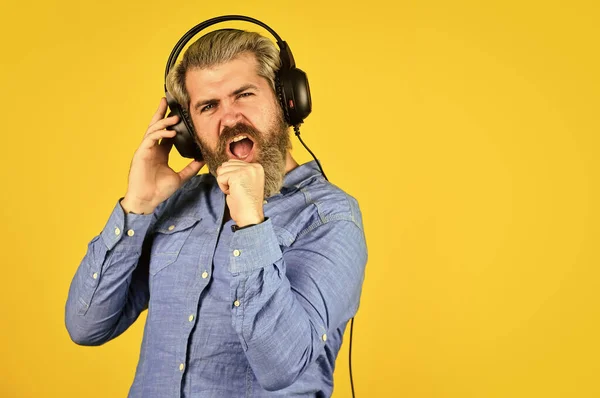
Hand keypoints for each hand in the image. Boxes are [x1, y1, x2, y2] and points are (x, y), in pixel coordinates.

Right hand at [121, 98, 204, 213]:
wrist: (147, 200)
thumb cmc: (159, 190)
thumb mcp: (180, 177)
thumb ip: (191, 167)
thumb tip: (203, 160)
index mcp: (160, 153)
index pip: (166, 133)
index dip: (172, 124)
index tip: (181, 115)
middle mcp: (152, 149)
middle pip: (156, 126)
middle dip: (161, 112)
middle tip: (166, 100)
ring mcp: (145, 150)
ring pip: (153, 129)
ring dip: (164, 122)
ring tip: (175, 117)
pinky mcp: (141, 153)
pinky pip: (150, 139)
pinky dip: (160, 133)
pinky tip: (170, 132)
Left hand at [216, 160, 264, 226]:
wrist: (250, 215)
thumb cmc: (246, 202)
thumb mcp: (246, 181)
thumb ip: (239, 171)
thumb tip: (223, 165)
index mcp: (257, 167)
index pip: (233, 162)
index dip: (232, 177)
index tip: (242, 187)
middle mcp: (253, 166)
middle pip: (226, 165)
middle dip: (227, 179)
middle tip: (238, 190)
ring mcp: (246, 170)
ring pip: (222, 170)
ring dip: (225, 183)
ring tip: (236, 191)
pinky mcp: (237, 176)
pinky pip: (220, 178)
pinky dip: (223, 188)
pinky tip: (233, 193)